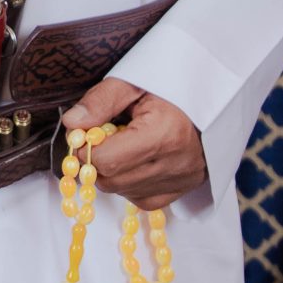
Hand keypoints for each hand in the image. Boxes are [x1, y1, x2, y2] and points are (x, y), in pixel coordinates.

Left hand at [63, 77, 206, 211]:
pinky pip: (143, 200)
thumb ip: (99, 102)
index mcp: (165, 133)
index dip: (86, 149)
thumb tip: (71, 125)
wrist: (210, 95)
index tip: (85, 133)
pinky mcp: (185, 188)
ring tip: (124, 144)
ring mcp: (183, 179)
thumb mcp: (131, 82)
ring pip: (124, 192)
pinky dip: (130, 184)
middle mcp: (177, 162)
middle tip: (102, 137)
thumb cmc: (169, 85)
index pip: (106, 160)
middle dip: (96, 162)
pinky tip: (135, 161)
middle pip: (112, 181)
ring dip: (113, 172)